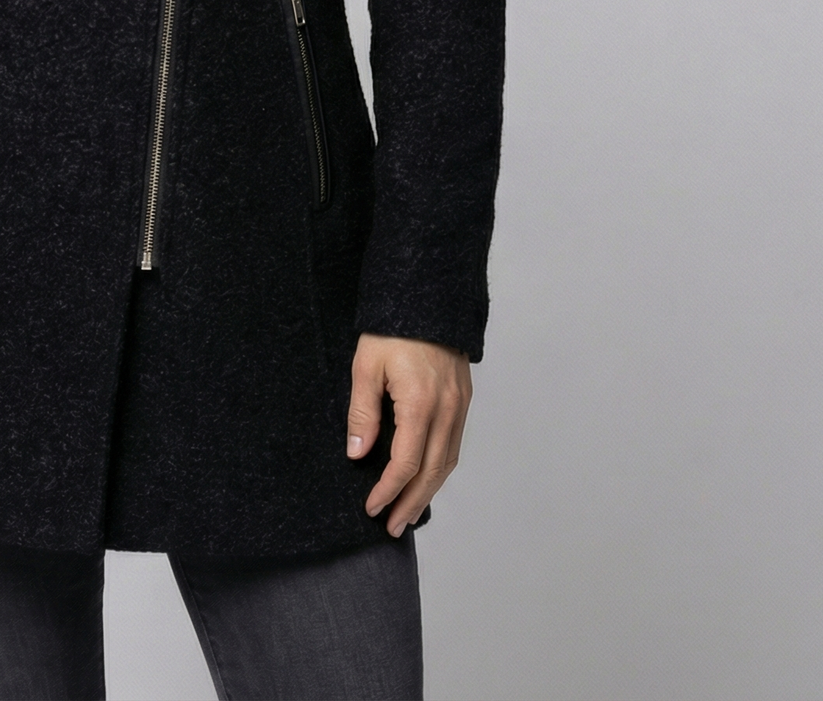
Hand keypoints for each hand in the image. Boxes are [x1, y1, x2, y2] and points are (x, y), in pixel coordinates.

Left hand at [347, 333, 471, 535]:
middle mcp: (446, 409)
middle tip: (392, 527)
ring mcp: (460, 405)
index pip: (405, 463)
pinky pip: (454, 445)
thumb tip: (358, 455)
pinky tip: (428, 479)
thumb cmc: (391, 328)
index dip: (388, 490)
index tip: (371, 507)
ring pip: (448, 462)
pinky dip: (441, 469)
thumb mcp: (366, 366)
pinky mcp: (463, 400)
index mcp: (420, 402)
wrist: (426, 296)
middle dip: (411, 503)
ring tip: (409, 514)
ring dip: (429, 492)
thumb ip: (363, 414)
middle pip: (432, 472)